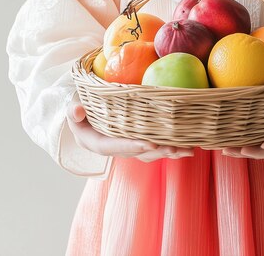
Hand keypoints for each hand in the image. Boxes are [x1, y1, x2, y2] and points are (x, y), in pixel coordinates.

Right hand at [66, 100, 193, 161]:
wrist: (86, 119)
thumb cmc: (81, 113)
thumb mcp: (73, 113)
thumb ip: (73, 113)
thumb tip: (76, 110)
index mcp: (100, 144)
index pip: (117, 147)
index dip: (133, 146)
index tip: (150, 144)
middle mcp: (118, 149)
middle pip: (140, 153)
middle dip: (158, 152)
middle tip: (175, 148)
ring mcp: (131, 147)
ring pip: (153, 153)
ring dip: (170, 152)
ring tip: (188, 150)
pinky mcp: (142, 143)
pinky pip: (158, 147)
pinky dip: (173, 146)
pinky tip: (190, 145)